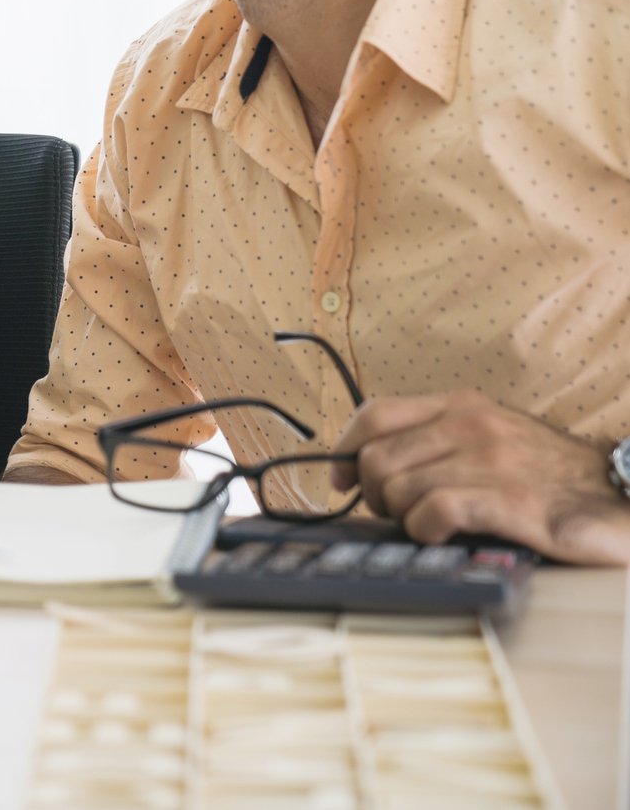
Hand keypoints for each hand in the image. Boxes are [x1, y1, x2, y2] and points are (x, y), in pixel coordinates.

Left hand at [333, 392, 629, 565]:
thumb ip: (439, 441)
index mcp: (462, 406)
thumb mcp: (491, 440)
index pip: (375, 415)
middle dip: (373, 494)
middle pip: (376, 458)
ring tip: (427, 527)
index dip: (344, 450)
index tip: (340, 479)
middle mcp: (472, 424)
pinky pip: (433, 511)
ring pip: (399, 487)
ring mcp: (491, 460)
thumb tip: (373, 465)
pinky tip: (443, 535)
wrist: (621, 497)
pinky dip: (425, 529)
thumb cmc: (551, 477)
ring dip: (401, 517)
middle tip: (395, 514)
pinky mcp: (509, 499)